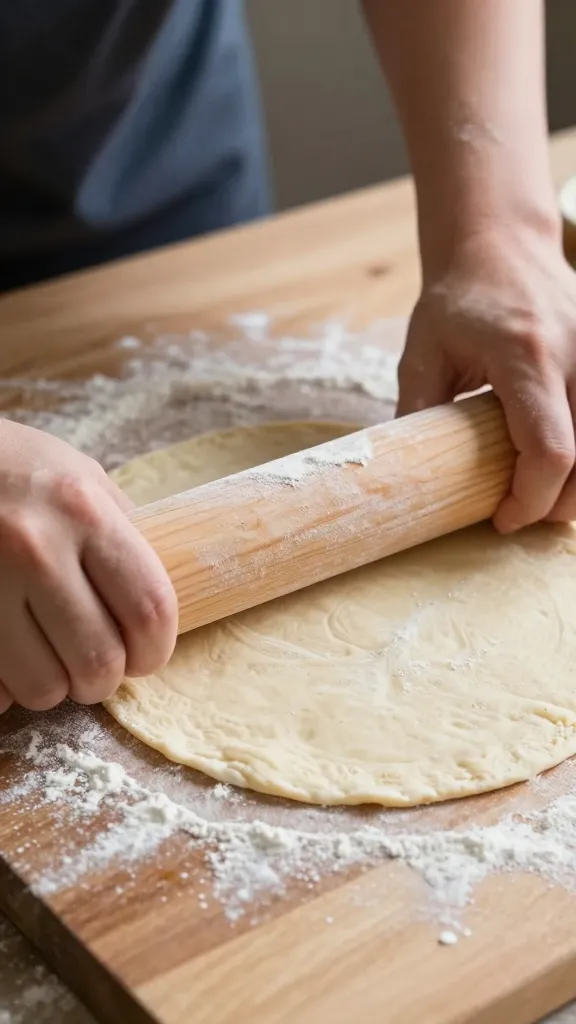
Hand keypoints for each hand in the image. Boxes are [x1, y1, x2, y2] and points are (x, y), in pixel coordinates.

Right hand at [0, 421, 177, 713]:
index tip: (147, 655)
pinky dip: (8, 687)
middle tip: (96, 664)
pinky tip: (10, 653)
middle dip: (104, 678)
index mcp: (83, 512)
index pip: (148, 609)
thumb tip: (153, 603)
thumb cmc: (18, 469)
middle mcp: (35, 548)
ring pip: (43, 687)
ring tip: (49, 654)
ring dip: (54, 685)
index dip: (156, 650)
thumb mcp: (83, 480)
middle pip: (98, 661)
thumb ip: (122, 535)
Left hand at [397, 225, 575, 532]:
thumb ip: (415, 413)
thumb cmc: (458, 301)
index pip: (550, 450)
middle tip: (518, 513)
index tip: (501, 518)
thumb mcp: (423, 355)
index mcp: (526, 356)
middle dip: (555, 504)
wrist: (501, 247)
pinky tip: (561, 463)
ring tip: (539, 493)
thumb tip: (404, 475)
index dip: (530, 500)